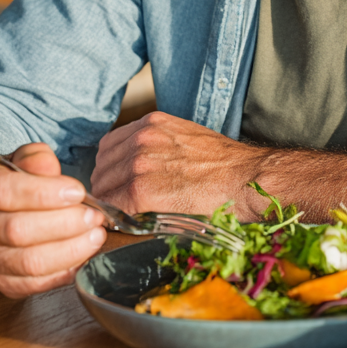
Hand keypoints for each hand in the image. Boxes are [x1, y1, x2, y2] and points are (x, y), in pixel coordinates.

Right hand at [0, 143, 107, 298]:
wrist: (0, 206)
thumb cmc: (21, 178)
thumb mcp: (28, 157)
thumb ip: (37, 159)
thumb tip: (48, 170)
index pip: (3, 191)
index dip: (43, 193)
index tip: (77, 192)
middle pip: (17, 230)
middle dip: (64, 224)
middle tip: (94, 216)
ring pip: (26, 262)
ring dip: (69, 250)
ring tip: (94, 236)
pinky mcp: (2, 280)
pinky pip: (32, 284)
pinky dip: (62, 273)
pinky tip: (83, 256)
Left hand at [91, 112, 266, 217]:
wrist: (244, 179)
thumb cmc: (222, 165)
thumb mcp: (184, 138)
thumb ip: (156, 146)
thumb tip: (136, 167)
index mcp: (152, 123)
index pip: (109, 146)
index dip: (111, 168)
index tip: (117, 183)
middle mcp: (141, 137)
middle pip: (102, 167)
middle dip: (109, 187)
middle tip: (121, 205)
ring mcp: (139, 162)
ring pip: (104, 188)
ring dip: (111, 204)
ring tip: (127, 216)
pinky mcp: (141, 189)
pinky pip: (113, 207)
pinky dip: (116, 218)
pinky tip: (129, 224)